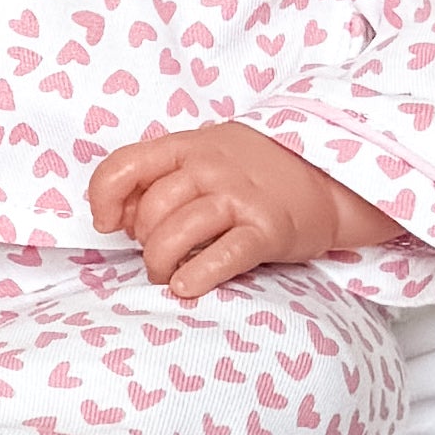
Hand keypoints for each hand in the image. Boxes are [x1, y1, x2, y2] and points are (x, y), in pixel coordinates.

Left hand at [87, 121, 405, 300]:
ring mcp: (239, 197)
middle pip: (150, 210)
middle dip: (142, 242)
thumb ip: (165, 175)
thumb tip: (116, 213)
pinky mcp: (266, 229)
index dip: (103, 198)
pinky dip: (197, 275)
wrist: (331, 176)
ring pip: (176, 234)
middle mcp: (210, 168)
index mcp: (187, 147)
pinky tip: (186, 287)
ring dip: (160, 264)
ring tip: (167, 276)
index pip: (124, 166)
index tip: (107, 223)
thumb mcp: (207, 155)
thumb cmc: (257, 172)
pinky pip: (222, 256)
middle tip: (156, 255)